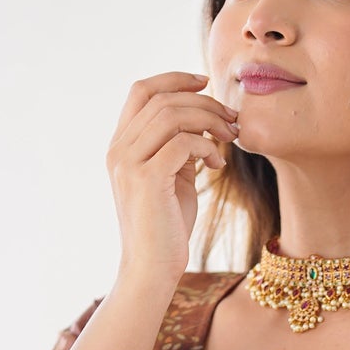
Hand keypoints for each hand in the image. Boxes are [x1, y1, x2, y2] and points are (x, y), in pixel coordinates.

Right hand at [107, 72, 238, 292]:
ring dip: (209, 120)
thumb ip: (180, 147)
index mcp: (121, 145)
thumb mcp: (173, 178)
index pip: (142, 90)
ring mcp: (128, 163)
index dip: (175, 78)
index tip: (206, 82)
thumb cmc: (166, 228)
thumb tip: (203, 120)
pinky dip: (207, 146)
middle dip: (203, 101)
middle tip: (231, 118)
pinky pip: (183, 142)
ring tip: (230, 137)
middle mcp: (118, 150)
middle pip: (162, 98)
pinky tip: (217, 165)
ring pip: (172, 115)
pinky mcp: (146, 179)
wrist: (151, 270)